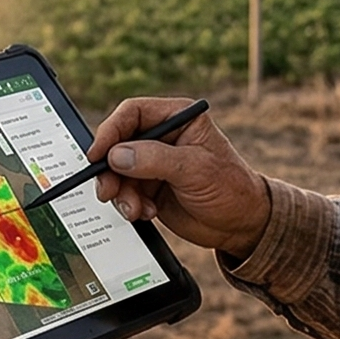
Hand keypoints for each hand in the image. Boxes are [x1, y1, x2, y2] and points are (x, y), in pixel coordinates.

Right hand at [87, 96, 272, 253]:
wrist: (241, 225)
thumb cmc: (231, 188)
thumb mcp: (195, 169)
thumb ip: (154, 159)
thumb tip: (117, 155)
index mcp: (177, 118)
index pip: (132, 113)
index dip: (111, 131)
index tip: (98, 154)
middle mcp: (162, 137)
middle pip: (118, 143)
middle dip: (110, 169)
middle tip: (108, 190)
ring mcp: (153, 163)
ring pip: (117, 171)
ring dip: (120, 192)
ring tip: (135, 209)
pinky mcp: (150, 187)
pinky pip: (125, 191)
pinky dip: (129, 204)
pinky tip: (147, 213)